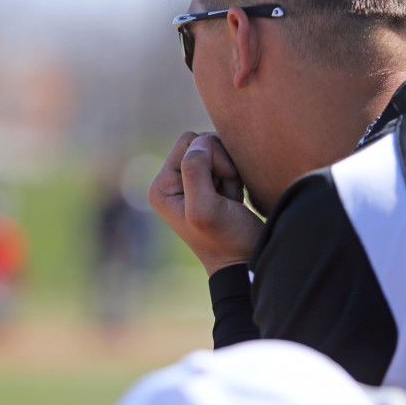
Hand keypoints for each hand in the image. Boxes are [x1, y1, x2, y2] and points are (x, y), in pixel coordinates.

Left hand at [149, 132, 264, 275]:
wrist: (243, 262)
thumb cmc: (226, 240)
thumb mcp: (205, 208)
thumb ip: (196, 172)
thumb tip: (200, 142)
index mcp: (161, 186)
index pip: (189, 142)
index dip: (211, 158)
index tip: (218, 189)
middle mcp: (171, 183)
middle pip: (202, 143)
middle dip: (221, 163)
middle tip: (225, 194)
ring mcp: (190, 185)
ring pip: (216, 151)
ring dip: (230, 171)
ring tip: (229, 199)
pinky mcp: (209, 187)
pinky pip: (225, 163)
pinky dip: (235, 177)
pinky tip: (232, 199)